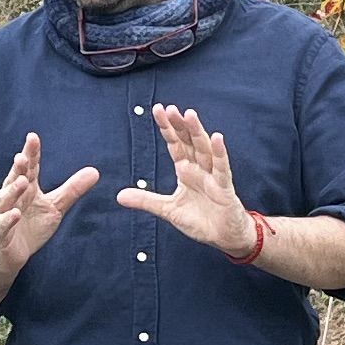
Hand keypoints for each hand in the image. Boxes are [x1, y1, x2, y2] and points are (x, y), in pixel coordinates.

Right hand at [0, 131, 102, 268]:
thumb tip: (95, 171)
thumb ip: (72, 189)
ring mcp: (2, 215)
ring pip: (5, 200)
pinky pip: (1, 225)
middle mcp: (12, 198)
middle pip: (14, 179)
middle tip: (23, 155)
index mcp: (27, 189)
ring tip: (23, 181)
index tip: (33, 137)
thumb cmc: (30, 226)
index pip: (29, 168)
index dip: (31, 153)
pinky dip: (7, 219)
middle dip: (19, 168)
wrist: (8, 255)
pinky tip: (15, 214)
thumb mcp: (55, 207)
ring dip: (13, 190)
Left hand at [120, 107, 254, 253]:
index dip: (167, 128)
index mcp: (186, 171)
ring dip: (197, 132)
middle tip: (170, 108)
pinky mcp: (224, 187)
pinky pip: (221, 168)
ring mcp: (212, 176)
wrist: (224, 236)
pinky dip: (219, 153)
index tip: (158, 110)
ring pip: (204, 149)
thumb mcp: (168, 210)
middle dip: (180, 125)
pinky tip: (216, 138)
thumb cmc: (201, 220)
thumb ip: (146, 200)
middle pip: (189, 141)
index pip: (175, 144)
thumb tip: (119, 196)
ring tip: (189, 115)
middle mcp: (199, 169)